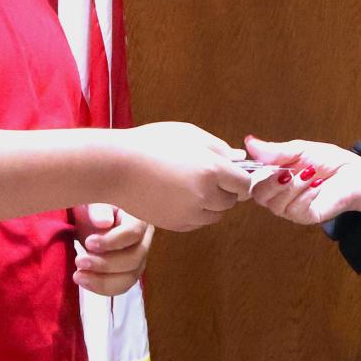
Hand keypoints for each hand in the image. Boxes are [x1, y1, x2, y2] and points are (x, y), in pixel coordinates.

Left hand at [71, 203, 152, 295]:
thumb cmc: (93, 206)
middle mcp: (144, 239)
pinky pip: (122, 286)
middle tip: (79, 261)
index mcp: (138, 217)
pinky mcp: (129, 272)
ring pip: (130, 277)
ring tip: (78, 275)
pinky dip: (103, 288)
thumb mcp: (92, 201)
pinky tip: (85, 282)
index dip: (112, 241)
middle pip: (135, 258)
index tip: (89, 243)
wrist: (90, 219)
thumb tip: (104, 222)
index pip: (134, 232)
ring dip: (103, 281)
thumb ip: (97, 208)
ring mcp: (139, 257)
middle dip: (106, 264)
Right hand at [110, 122, 249, 231]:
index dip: (239, 178)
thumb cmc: (150, 144)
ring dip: (210, 204)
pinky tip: (177, 196)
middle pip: (231, 201)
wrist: (115, 167)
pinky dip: (194, 213)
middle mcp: (206, 195)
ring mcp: (190, 213)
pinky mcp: (176, 225)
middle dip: (224, 190)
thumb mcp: (188, 134)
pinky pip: (197, 222)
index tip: (230, 173)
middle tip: (203, 175)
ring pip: (215, 215)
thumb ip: (218, 147)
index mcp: (212, 169)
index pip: (244, 184)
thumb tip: (239, 158)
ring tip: (188, 185)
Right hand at [243, 135, 360, 225]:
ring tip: (309, 174)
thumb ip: (275, 150)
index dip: (252, 173)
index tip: (263, 162)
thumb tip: (249, 142)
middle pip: (259, 196)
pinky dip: (305, 195)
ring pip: (276, 205)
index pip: (251, 180)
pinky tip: (317, 186)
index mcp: (274, 176)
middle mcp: (279, 194)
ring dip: (292, 187)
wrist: (355, 174)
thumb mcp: (300, 150)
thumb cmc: (329, 161)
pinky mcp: (306, 217)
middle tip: (287, 171)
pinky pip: (295, 211)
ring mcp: (292, 207)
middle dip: (271, 182)